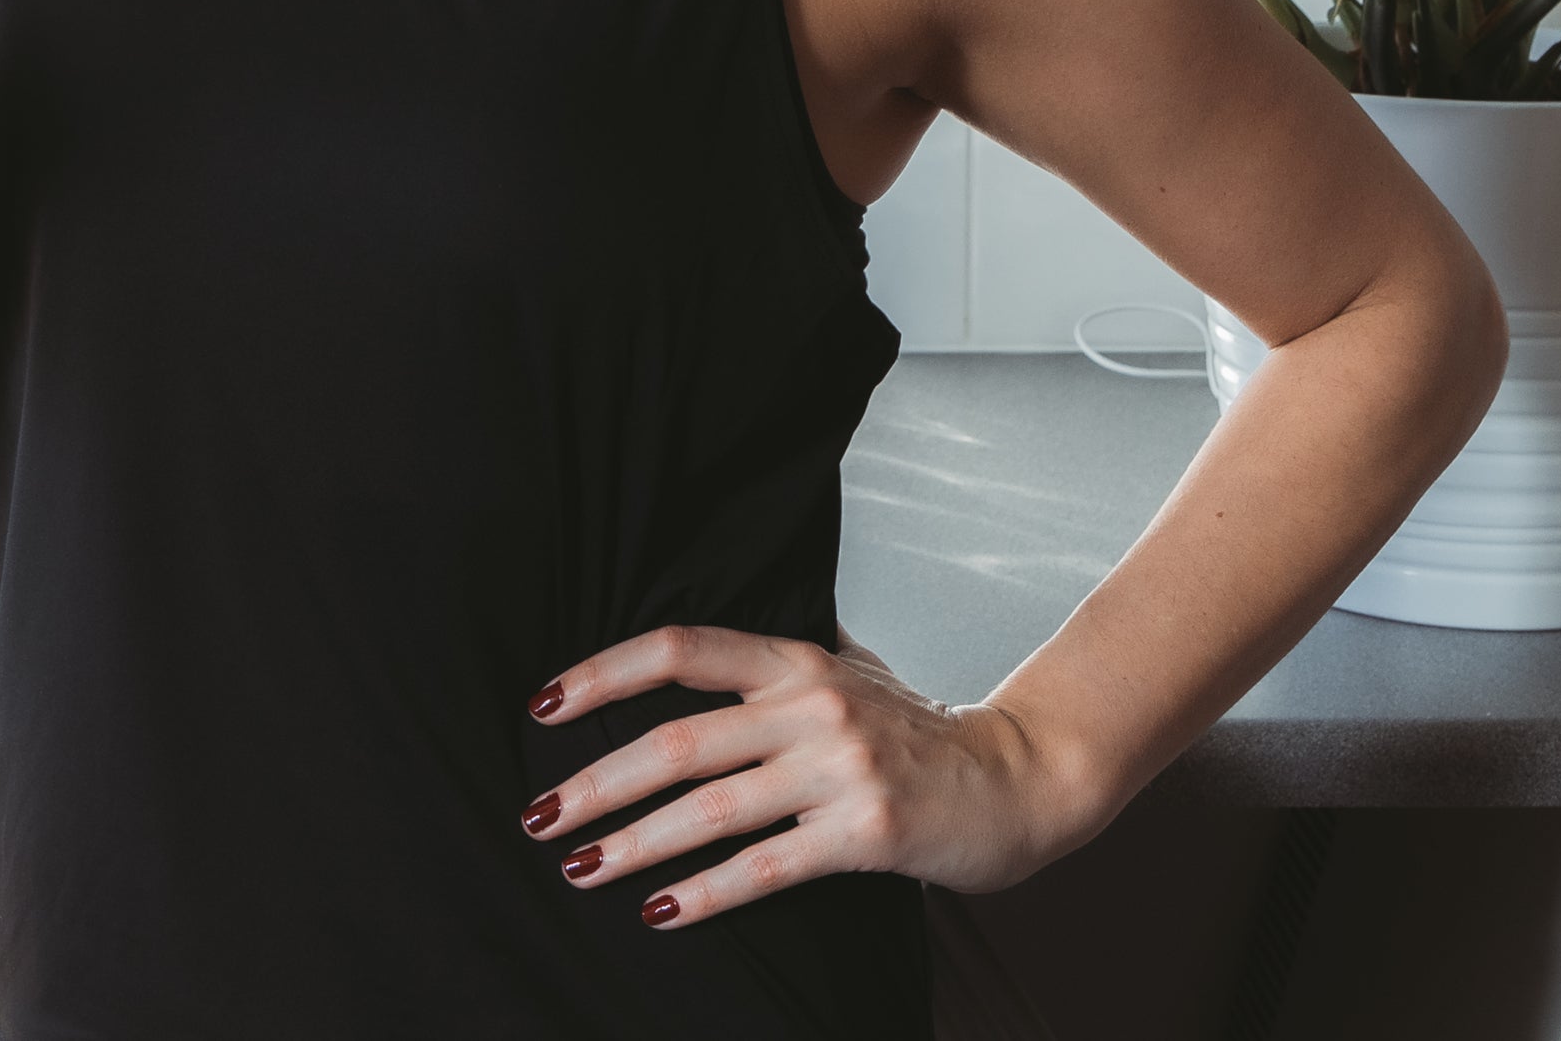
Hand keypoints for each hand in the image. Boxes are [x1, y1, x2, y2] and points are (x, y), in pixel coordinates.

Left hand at [517, 629, 1103, 924]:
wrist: (1021, 778)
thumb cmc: (917, 736)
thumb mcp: (842, 681)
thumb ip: (768, 682)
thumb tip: (671, 686)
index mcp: (795, 660)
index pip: (679, 650)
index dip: (603, 674)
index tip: (543, 707)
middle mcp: (811, 704)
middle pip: (677, 740)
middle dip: (596, 782)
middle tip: (539, 816)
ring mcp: (840, 767)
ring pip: (710, 808)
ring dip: (634, 843)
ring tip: (580, 869)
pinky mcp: (866, 830)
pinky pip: (764, 866)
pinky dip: (705, 892)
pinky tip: (660, 910)